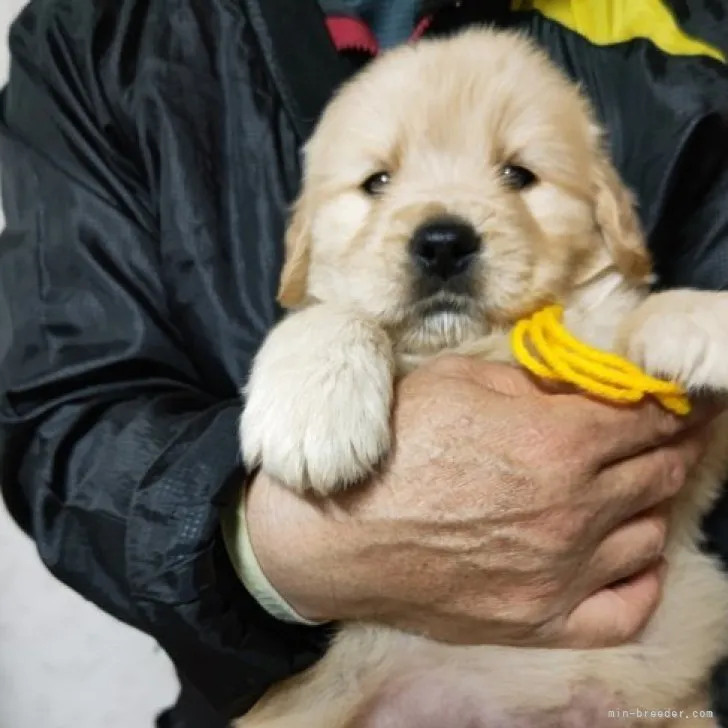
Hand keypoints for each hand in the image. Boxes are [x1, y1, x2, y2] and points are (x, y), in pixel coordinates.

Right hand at [244, 356, 715, 648]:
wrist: (334, 530)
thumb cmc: (390, 445)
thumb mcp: (455, 381)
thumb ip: (530, 382)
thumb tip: (575, 386)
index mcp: (557, 441)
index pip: (648, 417)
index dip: (674, 402)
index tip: (683, 397)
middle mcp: (575, 510)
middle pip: (659, 471)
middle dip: (674, 445)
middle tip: (673, 434)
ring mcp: (561, 573)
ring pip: (650, 535)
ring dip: (656, 503)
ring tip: (642, 486)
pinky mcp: (539, 621)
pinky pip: (625, 609)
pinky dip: (642, 578)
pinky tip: (634, 557)